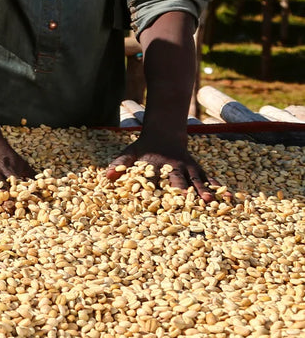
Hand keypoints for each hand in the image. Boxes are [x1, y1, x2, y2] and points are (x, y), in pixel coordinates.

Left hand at [106, 135, 220, 200]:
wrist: (164, 135)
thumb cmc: (143, 150)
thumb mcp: (129, 154)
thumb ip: (119, 164)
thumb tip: (107, 176)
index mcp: (156, 165)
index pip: (156, 179)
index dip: (158, 190)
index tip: (160, 201)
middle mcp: (174, 167)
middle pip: (178, 180)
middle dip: (183, 192)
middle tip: (187, 202)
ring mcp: (189, 168)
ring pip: (197, 180)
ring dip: (204, 191)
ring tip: (210, 202)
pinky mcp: (199, 169)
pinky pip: (210, 179)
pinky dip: (218, 187)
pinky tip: (228, 198)